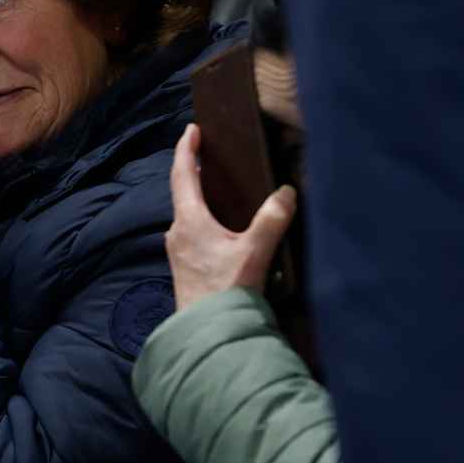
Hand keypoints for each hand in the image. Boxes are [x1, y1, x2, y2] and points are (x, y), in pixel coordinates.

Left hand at [163, 123, 296, 310]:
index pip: (183, 175)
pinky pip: (189, 229)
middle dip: (192, 169)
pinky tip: (216, 223)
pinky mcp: (183, 264)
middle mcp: (177, 231)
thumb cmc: (226, 291)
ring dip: (196, 194)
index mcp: (189, 220)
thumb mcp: (254, 252)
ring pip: (184, 212)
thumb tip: (286, 192)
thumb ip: (272, 220)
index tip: (192, 130)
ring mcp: (177, 249)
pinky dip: (199, 215)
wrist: (207, 332)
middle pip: (181, 191)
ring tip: (213, 183)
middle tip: (204, 152)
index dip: (187, 150)